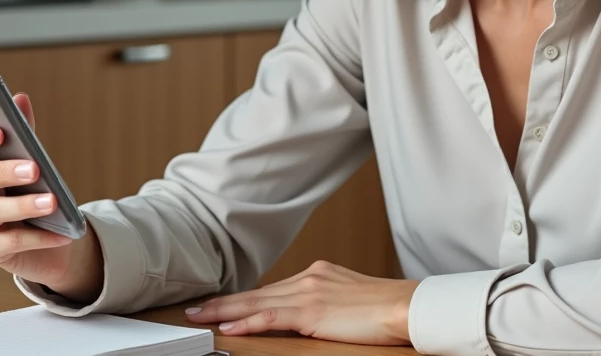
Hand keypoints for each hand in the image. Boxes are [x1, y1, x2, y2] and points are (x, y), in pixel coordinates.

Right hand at [0, 93, 103, 301]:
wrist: (47, 234)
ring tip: (52, 202)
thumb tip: (20, 98)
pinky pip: (11, 242)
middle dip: (3, 171)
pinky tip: (62, 234)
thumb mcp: (30, 158)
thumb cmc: (32, 189)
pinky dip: (39, 237)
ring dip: (23, 205)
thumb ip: (25, 132)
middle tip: (33, 168)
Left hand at [184, 261, 420, 345]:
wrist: (406, 306)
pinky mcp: (313, 310)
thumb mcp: (348, 299)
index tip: (220, 302)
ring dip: (225, 311)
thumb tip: (306, 317)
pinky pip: (272, 316)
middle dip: (223, 302)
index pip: (271, 288)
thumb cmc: (385, 309)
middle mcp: (309, 277)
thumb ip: (323, 303)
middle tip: (195, 308)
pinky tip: (230, 327)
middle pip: (257, 292)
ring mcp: (309, 292)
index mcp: (317, 273)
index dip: (243, 297)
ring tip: (200, 317)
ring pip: (257, 301)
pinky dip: (248, 321)